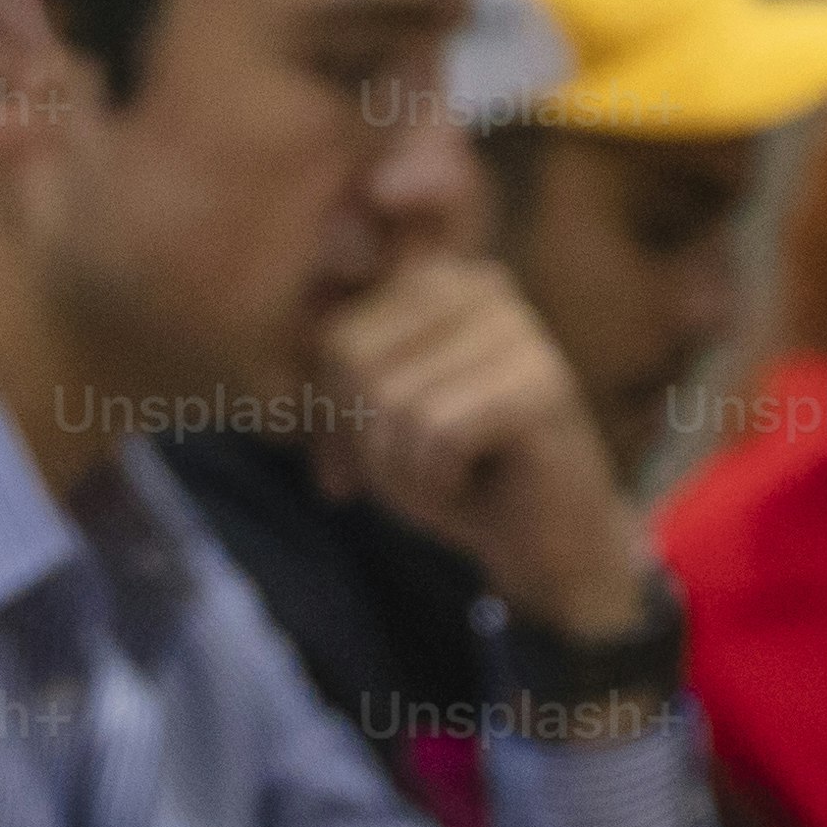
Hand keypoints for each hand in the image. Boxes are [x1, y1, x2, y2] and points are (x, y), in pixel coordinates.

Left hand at [312, 253, 648, 640]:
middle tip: (405, 481)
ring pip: (394, 402)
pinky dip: (436, 482)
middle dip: (364, 442)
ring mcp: (519, 331)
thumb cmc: (460, 477)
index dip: (331, 417)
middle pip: (357, 362)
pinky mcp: (540, 384)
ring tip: (445, 482)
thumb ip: (336, 386)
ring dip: (402, 471)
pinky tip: (471, 487)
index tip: (344, 473)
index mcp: (442, 283)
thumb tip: (277, 391)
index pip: (338, 339)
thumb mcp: (380, 424)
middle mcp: (483, 287)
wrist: (550, 543)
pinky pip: (436, 433)